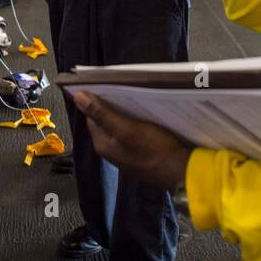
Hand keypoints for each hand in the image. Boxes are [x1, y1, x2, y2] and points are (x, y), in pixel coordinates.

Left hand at [71, 92, 191, 188]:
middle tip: (126, 92)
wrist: (182, 173)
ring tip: (136, 100)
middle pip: (105, 121)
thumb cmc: (155, 150)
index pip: (92, 116)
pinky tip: (145, 116)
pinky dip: (135, 123)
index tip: (109, 87)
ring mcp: (125, 153)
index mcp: (102, 144)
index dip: (98, 101)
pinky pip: (131, 133)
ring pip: (119, 126)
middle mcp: (110, 150)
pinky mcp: (138, 153)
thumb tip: (78, 97)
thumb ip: (103, 114)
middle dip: (113, 106)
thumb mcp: (128, 129)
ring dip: (125, 113)